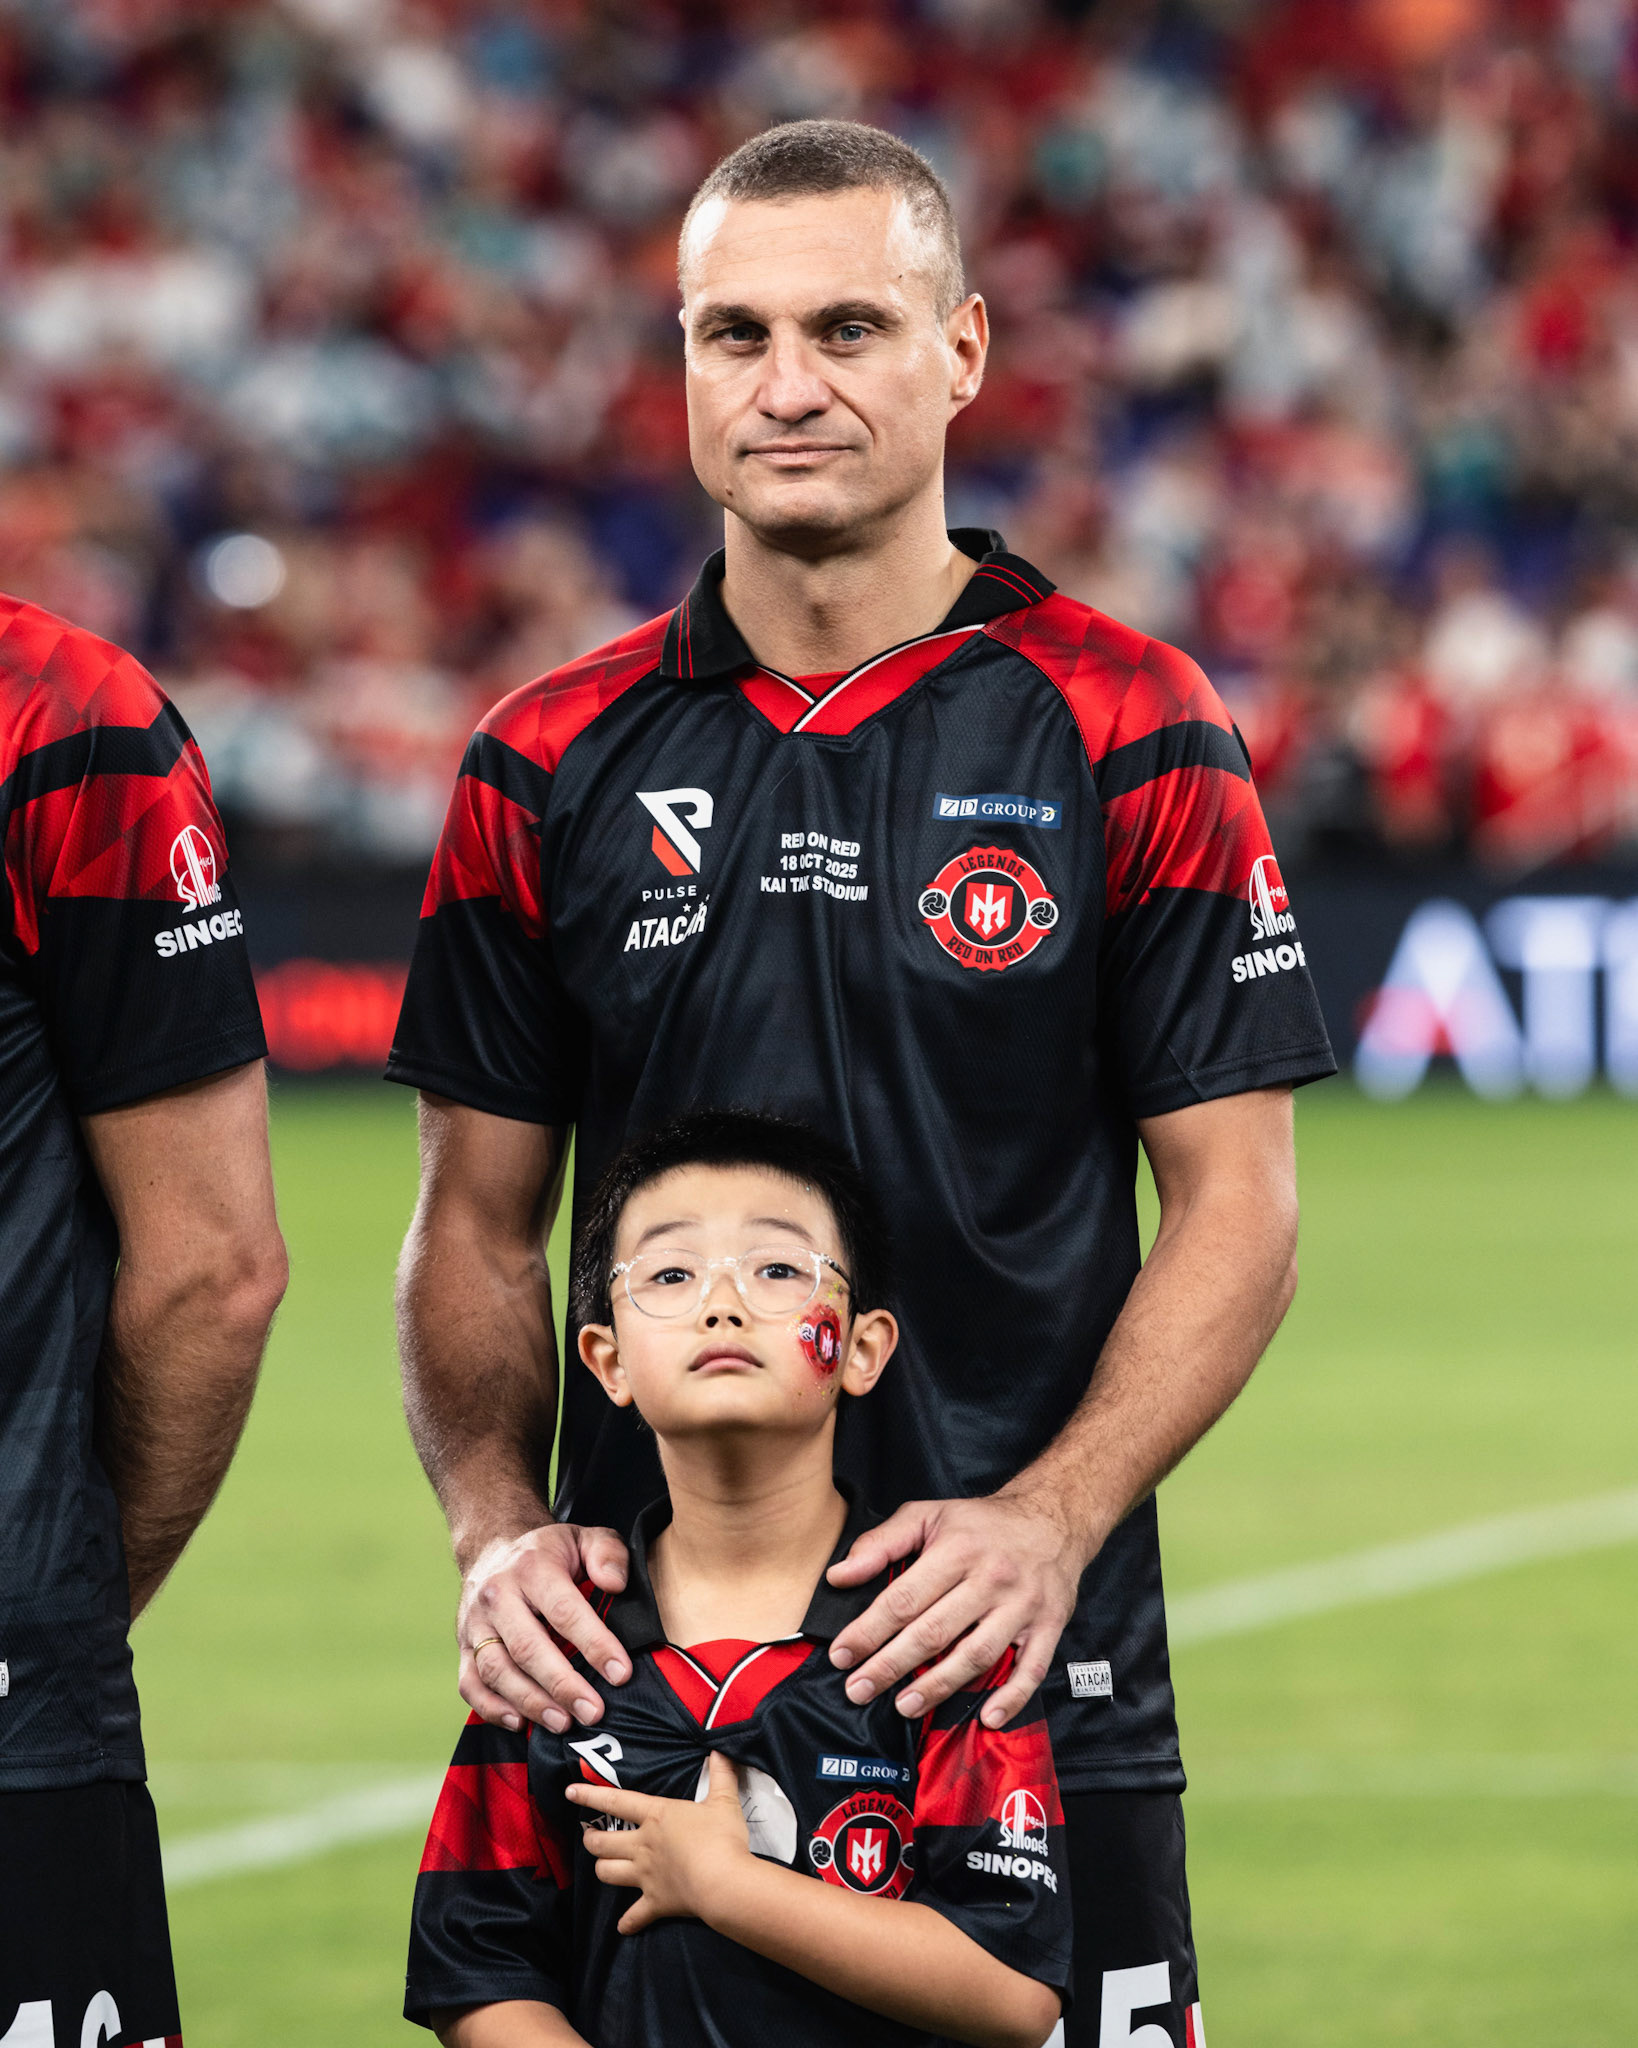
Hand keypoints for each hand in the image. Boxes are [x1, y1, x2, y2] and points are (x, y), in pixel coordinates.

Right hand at [459, 1521, 631, 1733]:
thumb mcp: (584, 1539)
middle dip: (562, 1684)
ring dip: (530, 1702)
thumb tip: (614, 1584)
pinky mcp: (462, 1647)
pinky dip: (492, 1708)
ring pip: (496, 1670)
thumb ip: (608, 1553)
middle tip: (594, 1712)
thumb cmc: (549, 1554)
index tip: (620, 1673)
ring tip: (563, 1722)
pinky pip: (470, 1684)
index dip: (594, 1644)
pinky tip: (520, 1723)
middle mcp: (498, 1595)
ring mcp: (475, 1624)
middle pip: (527, 1647)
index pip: (564, 1610)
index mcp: (532, 1567)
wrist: (493, 1551)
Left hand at [569, 1751, 752, 1933]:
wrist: (722, 1882)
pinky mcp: (655, 1902)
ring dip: (602, 1870)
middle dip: (591, 1840)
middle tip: (590, 1837)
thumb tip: (719, 1749)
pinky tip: (623, 1926)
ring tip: (603, 1867)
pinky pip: (634, 1916)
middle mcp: (643, 1845)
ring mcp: (646, 1876)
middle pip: (602, 1843)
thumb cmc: (721, 1838)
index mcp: (656, 1816)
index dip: (590, 1795)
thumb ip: (721, 1774)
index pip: (616, 1800)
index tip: (569, 1792)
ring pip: (608, 1873)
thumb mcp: (724, 1801)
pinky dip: (629, 1922)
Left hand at [825, 1493, 1088, 1727]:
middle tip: (859, 1690)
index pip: (904, 1598)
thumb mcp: (928, 1515)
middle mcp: (991, 1578)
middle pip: (934, 1631)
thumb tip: (839, 1576)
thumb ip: (881, 1543)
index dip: (869, 1630)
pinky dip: (1012, 1697)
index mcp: (957, 1549)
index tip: (842, 1655)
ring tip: (904, 1706)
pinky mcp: (1049, 1626)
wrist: (1053, 1519)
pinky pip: (1032, 1668)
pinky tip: (987, 1717)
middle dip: (891, 1665)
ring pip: (977, 1654)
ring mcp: (1022, 1605)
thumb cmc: (982, 1523)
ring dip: (939, 1686)